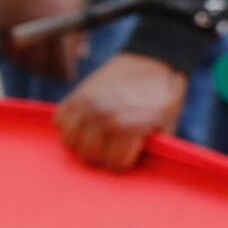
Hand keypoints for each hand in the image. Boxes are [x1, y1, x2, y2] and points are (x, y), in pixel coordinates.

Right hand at [0, 0, 90, 84]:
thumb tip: (83, 55)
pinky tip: (24, 48)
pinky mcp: (1, 30)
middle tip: (54, 68)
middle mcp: (38, 36)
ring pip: (25, 63)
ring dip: (32, 63)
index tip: (68, 72)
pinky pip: (10, 52)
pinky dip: (17, 53)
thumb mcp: (76, 8)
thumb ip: (80, 34)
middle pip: (43, 68)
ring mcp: (17, 33)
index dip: (67, 72)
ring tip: (39, 57)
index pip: (63, 66)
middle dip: (51, 69)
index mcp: (61, 32)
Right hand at [56, 50, 185, 168]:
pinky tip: (84, 123)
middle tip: (113, 147)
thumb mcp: (167, 125)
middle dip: (103, 156)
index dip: (124, 161)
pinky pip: (60, 121)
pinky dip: (69, 125)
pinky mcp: (76, 95)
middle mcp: (103, 117)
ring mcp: (86, 105)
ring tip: (96, 138)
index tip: (130, 152)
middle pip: (90, 157)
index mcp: (128, 127)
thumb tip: (140, 165)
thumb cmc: (162, 97)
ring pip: (71, 142)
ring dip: (83, 143)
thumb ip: (153, 147)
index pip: (114, 164)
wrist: (150, 62)